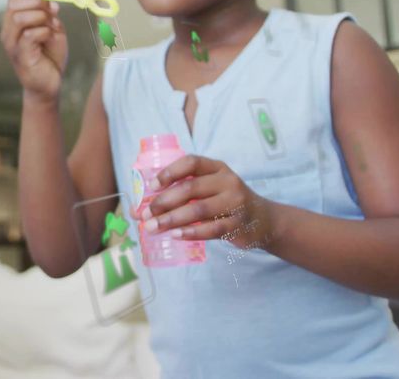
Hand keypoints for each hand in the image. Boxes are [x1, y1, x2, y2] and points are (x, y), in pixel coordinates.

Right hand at [0, 0, 67, 103]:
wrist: (50, 84)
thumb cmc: (50, 57)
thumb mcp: (53, 29)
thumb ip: (49, 14)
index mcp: (13, 24)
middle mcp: (8, 33)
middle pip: (14, 5)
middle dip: (36, 2)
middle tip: (52, 10)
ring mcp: (12, 45)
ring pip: (19, 18)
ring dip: (40, 16)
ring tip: (51, 25)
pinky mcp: (21, 56)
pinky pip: (30, 35)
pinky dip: (44, 31)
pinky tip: (50, 37)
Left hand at [141, 156, 276, 249]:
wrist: (262, 220)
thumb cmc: (223, 202)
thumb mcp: (206, 190)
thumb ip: (175, 196)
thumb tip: (135, 211)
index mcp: (216, 168)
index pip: (191, 162)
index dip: (169, 172)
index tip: (151, 186)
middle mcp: (227, 181)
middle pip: (190, 188)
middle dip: (164, 202)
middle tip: (145, 215)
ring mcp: (235, 203)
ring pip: (199, 210)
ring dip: (172, 219)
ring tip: (153, 228)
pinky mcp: (238, 224)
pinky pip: (211, 229)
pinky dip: (191, 232)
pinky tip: (175, 235)